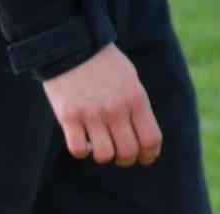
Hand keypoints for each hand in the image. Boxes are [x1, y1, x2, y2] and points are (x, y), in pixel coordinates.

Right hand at [41, 44, 162, 165]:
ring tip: (100, 145)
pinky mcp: (68, 117)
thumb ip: (136, 107)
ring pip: (104, 155)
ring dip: (104, 155)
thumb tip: (140, 138)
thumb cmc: (105, 66)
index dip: (149, 154)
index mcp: (136, 99)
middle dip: (126, 159)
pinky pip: (78, 150)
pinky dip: (82, 151)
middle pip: (128, 152)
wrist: (73, 48)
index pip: (151, 139)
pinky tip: (82, 140)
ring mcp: (92, 114)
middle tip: (120, 155)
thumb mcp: (130, 81)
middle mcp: (116, 109)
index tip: (144, 158)